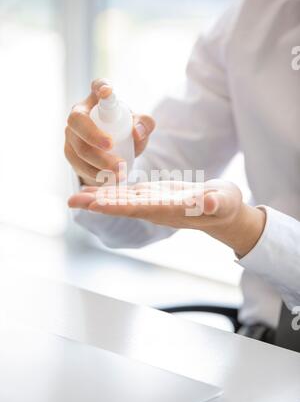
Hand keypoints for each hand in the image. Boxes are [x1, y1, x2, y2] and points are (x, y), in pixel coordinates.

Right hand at [64, 79, 154, 184]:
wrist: (114, 153)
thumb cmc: (127, 132)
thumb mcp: (140, 127)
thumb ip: (145, 124)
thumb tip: (137, 133)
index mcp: (98, 100)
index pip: (98, 86)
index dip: (101, 87)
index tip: (108, 91)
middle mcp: (80, 113)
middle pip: (77, 120)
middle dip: (92, 134)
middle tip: (111, 145)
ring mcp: (72, 134)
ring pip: (77, 147)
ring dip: (98, 161)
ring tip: (119, 170)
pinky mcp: (70, 153)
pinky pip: (78, 164)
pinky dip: (95, 173)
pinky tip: (109, 179)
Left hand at [68, 179, 265, 257]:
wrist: (223, 211)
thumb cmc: (226, 206)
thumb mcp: (225, 202)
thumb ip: (218, 203)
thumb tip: (211, 203)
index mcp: (170, 210)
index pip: (140, 208)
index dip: (118, 206)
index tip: (96, 205)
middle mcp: (156, 209)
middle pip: (122, 206)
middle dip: (97, 203)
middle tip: (71, 201)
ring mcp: (153, 203)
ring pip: (121, 201)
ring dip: (98, 198)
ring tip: (74, 196)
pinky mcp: (153, 196)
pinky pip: (127, 195)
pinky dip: (110, 192)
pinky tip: (94, 189)